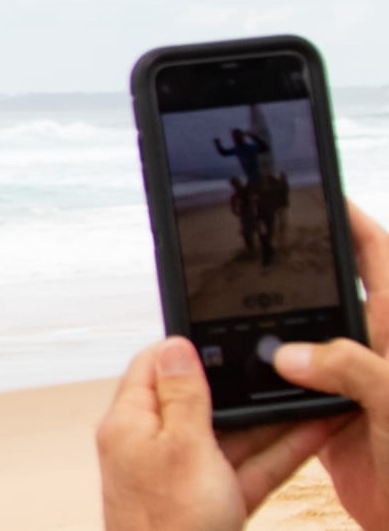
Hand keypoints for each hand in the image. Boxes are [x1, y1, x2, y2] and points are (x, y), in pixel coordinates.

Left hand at [96, 336, 335, 530]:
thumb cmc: (169, 527)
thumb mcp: (182, 449)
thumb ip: (183, 398)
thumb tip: (176, 346)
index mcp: (131, 423)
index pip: (152, 366)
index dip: (188, 348)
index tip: (225, 333)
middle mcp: (154, 445)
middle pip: (199, 401)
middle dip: (241, 386)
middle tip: (282, 366)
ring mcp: (185, 477)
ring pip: (231, 435)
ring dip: (270, 418)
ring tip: (311, 393)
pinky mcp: (214, 504)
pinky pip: (248, 467)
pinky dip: (279, 451)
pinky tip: (314, 432)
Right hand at [267, 202, 388, 527]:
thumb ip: (350, 367)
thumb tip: (291, 353)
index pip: (378, 259)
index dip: (351, 221)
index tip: (320, 191)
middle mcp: (375, 350)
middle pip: (330, 291)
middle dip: (294, 266)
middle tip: (254, 240)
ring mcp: (352, 382)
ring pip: (303, 338)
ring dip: (273, 326)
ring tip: (233, 300)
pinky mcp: (329, 416)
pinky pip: (289, 386)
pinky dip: (265, 377)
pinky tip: (242, 369)